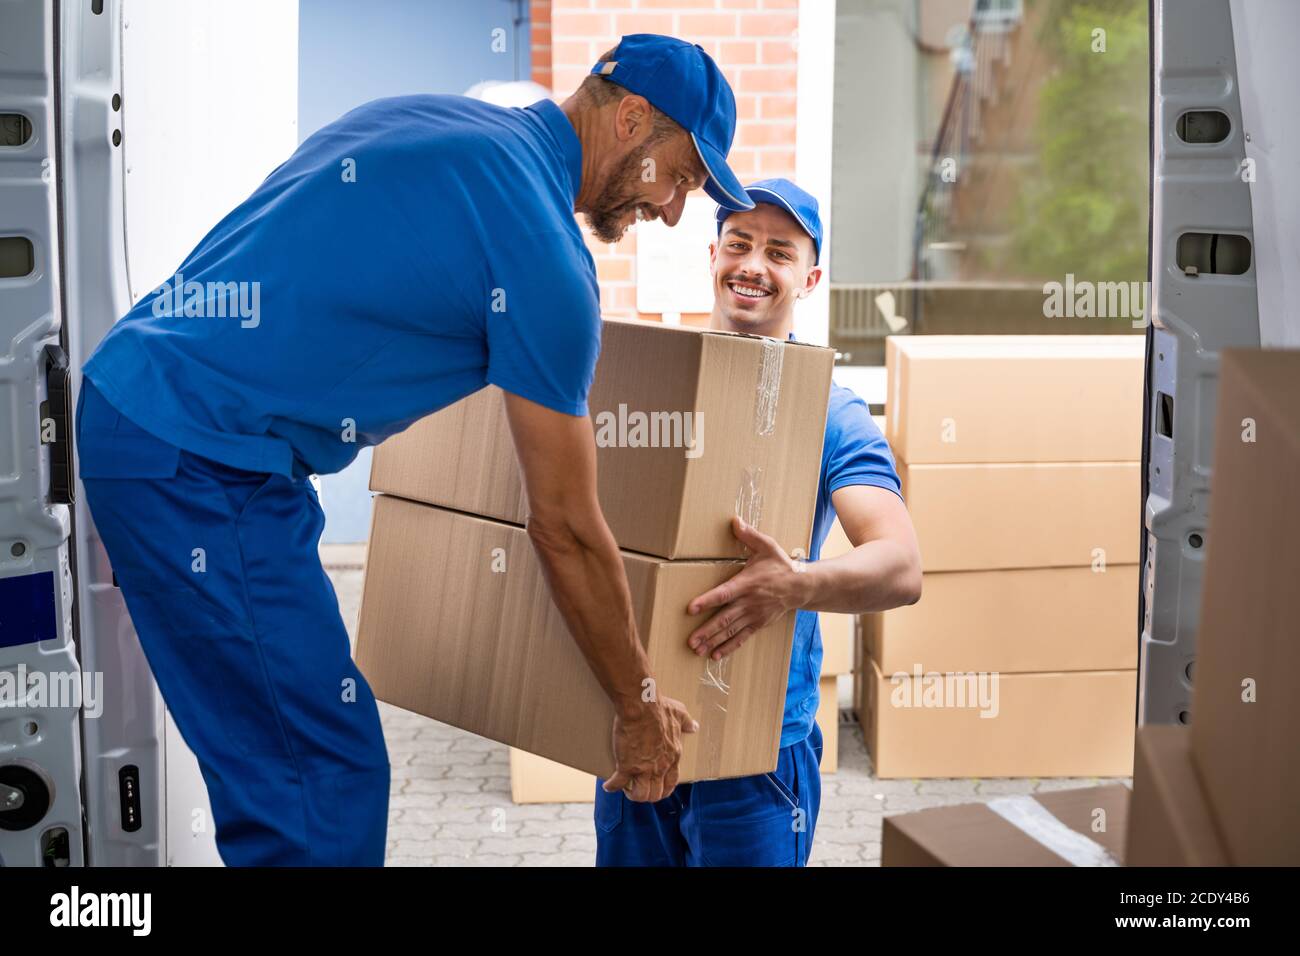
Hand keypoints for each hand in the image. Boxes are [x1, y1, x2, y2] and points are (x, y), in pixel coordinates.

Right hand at [603, 694, 697, 801]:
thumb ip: (687, 722)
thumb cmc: (659, 709)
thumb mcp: (679, 714)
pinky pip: (618, 784)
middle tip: (639, 789)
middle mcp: (660, 767)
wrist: (641, 707)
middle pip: (656, 794)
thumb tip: (694, 726)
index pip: (671, 783)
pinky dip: (612, 786)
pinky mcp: (626, 766)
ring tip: (626, 788)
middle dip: (647, 795)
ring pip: (640, 794)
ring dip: (632, 794)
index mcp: (672, 756)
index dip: (663, 789)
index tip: (657, 788)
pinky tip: (608, 785)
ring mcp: (643, 769)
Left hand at [686, 515, 803, 660]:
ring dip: (713, 641)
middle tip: (691, 641)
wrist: (801, 586)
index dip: (707, 601)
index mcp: (747, 583)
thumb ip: (749, 535)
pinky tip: (715, 655)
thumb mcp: (767, 546)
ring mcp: (753, 615)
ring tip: (697, 650)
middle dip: (707, 630)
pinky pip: (741, 638)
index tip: (691, 608)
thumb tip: (734, 520)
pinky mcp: (758, 624)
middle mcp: (749, 602)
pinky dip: (728, 647)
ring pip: (730, 631)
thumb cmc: (780, 565)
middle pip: (725, 618)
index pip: (724, 593)